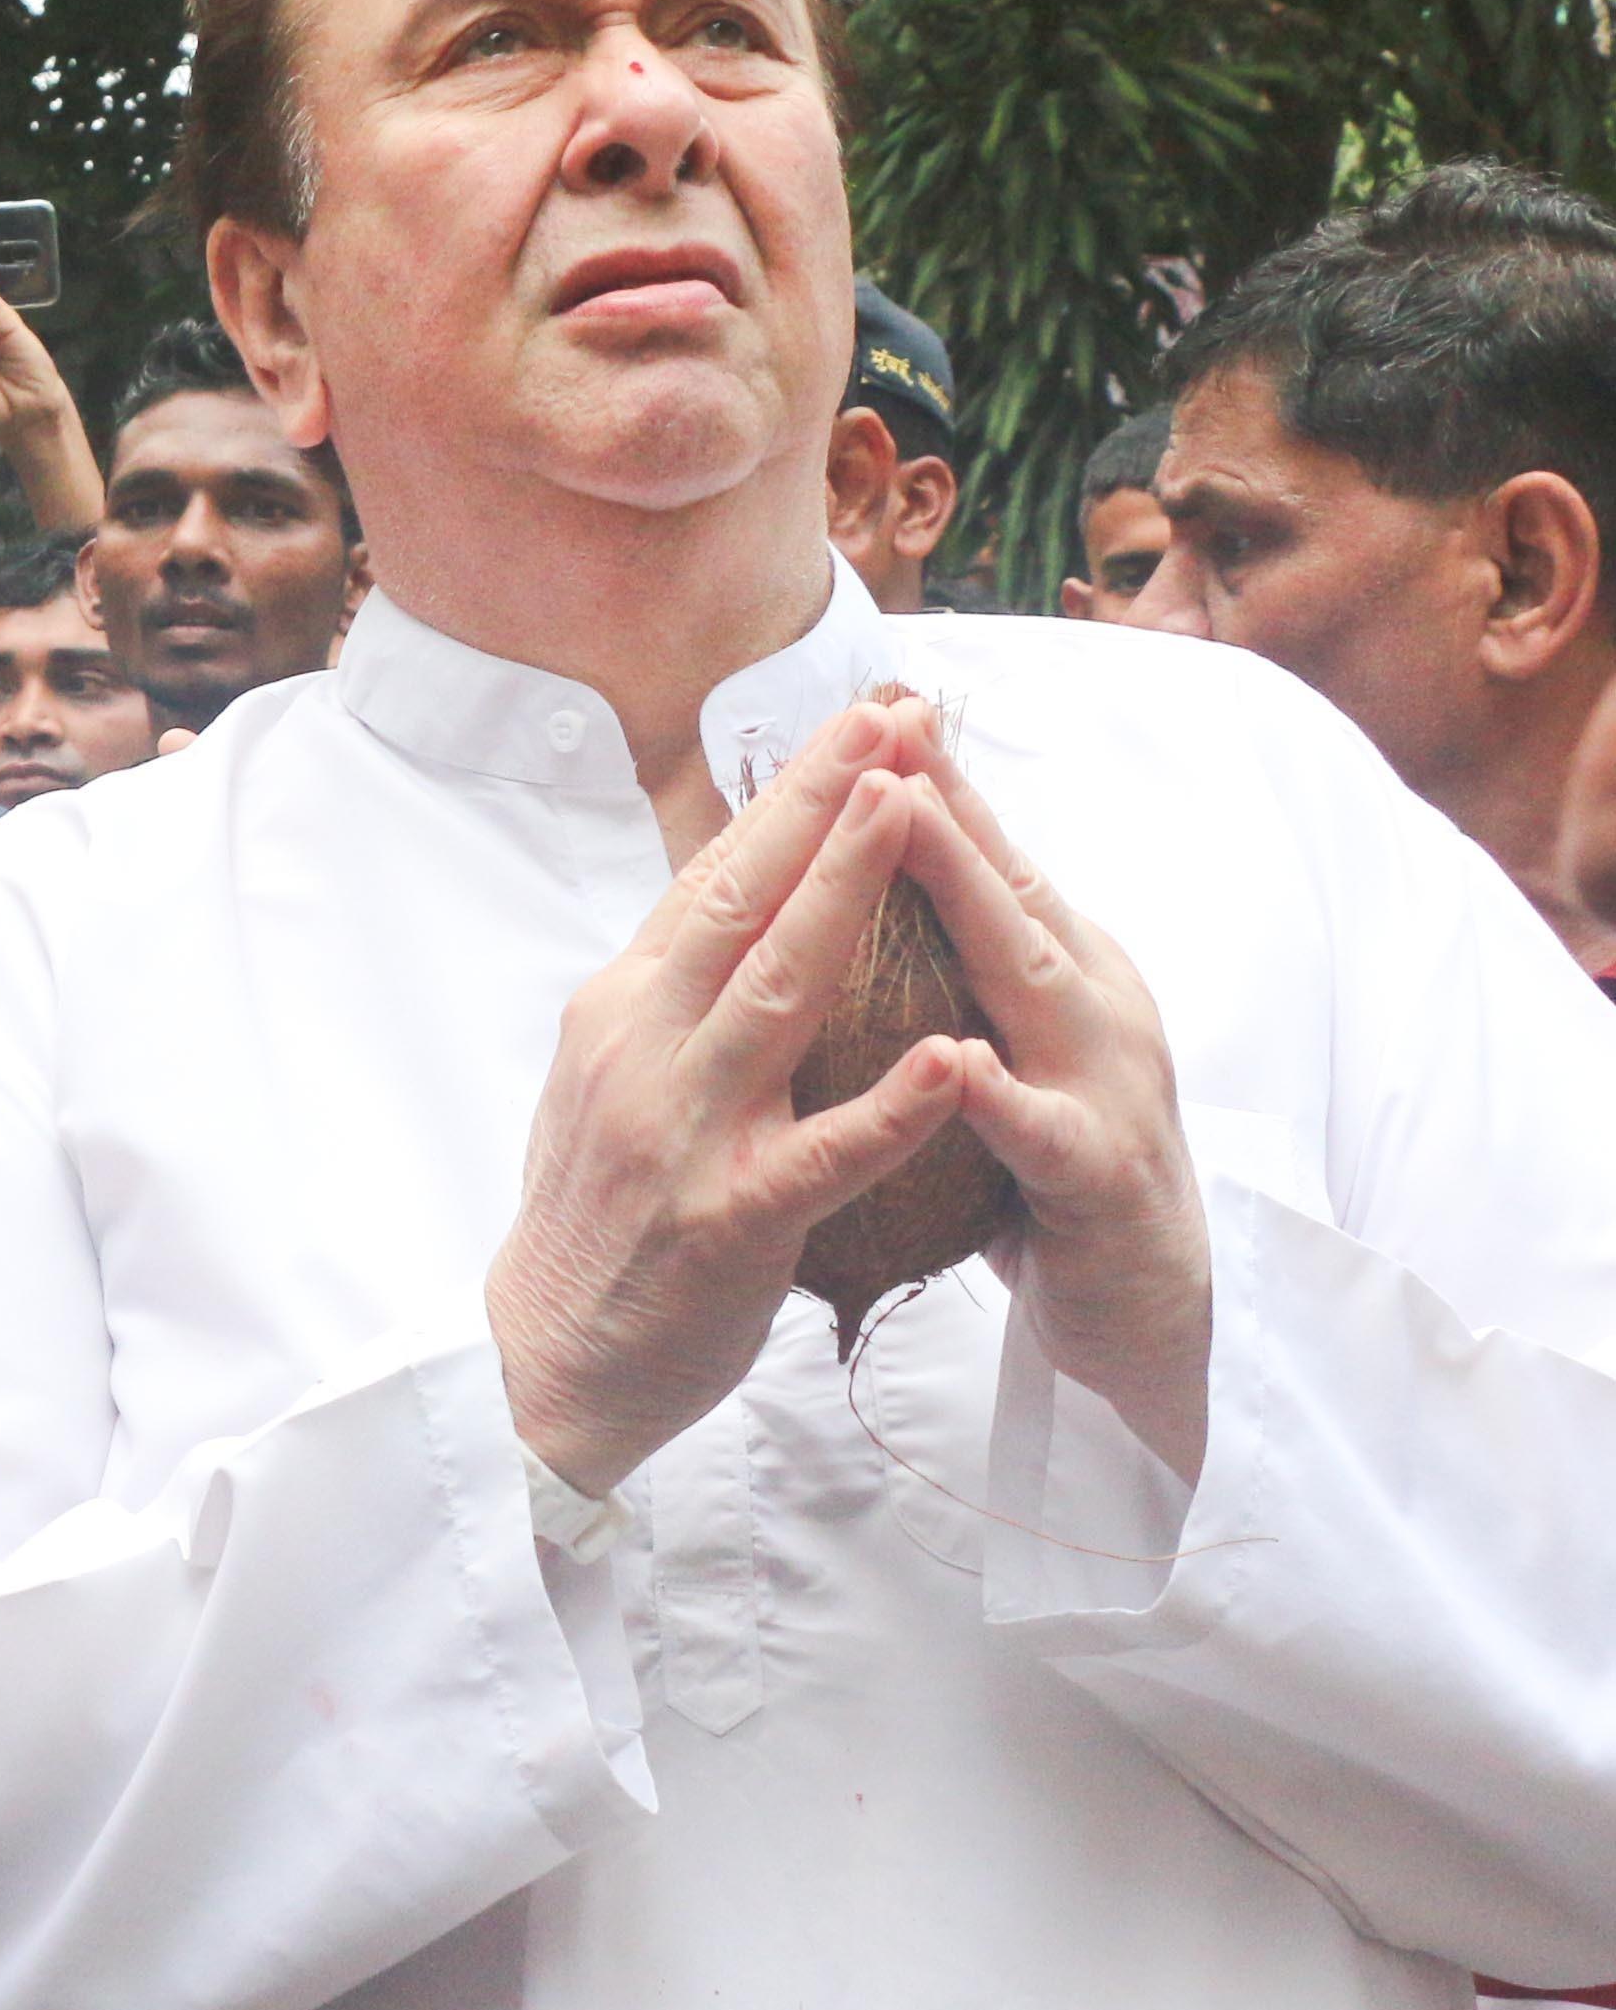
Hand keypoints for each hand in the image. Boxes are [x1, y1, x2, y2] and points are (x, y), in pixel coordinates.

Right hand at [490, 701, 977, 1493]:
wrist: (546, 1359)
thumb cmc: (597, 1219)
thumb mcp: (611, 1081)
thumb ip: (668, 998)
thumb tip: (722, 905)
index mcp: (618, 1011)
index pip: (711, 878)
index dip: (787, 795)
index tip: (854, 721)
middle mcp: (641, 1050)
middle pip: (739, 901)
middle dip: (821, 799)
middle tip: (891, 717)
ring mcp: (682, 1131)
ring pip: (777, 991)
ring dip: (846, 892)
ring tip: (910, 811)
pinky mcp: (728, 1219)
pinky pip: (822, 1154)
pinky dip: (889, 1105)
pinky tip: (952, 1061)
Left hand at [894, 721, 1210, 1472]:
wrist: (1142, 1307)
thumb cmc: (1048, 1162)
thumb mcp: (1001, 1040)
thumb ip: (958, 964)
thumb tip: (879, 877)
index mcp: (1055, 972)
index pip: (984, 861)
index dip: (929, 783)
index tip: (869, 702)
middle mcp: (1089, 1006)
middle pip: (1010, 889)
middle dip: (946, 805)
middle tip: (884, 724)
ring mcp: (1103, 1086)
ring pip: (1031, 980)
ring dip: (969, 898)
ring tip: (901, 824)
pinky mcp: (1100, 1180)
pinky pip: (1043, 1134)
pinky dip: (999, 1097)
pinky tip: (955, 1063)